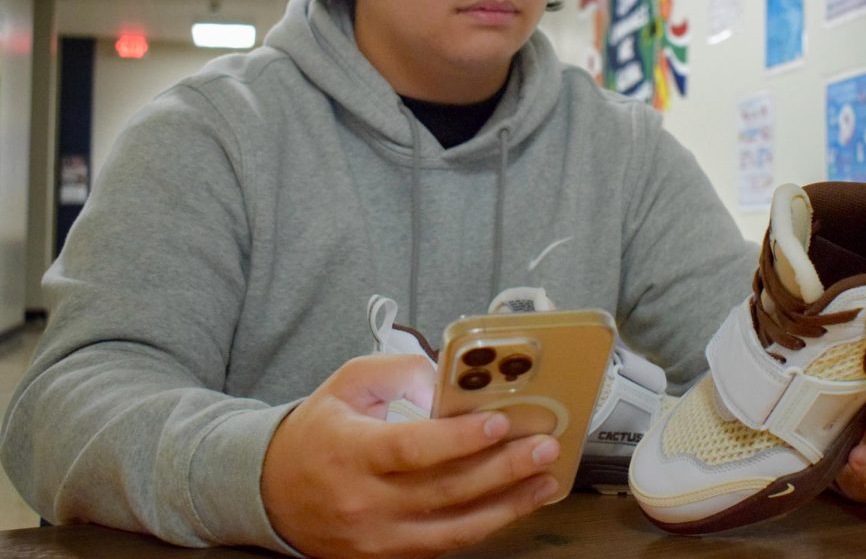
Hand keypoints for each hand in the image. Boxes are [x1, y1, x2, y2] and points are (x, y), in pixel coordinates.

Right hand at [261, 354, 560, 557]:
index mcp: (349, 452)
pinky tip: (515, 505)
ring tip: (546, 480)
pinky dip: (484, 525)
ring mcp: (376, 539)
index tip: (500, 421)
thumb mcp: (348, 384)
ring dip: (507, 505)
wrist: (271, 492)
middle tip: (544, 447)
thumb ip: (398, 372)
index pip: (411, 448)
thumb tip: (447, 384)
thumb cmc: (319, 430)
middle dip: (502, 468)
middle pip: (444, 490)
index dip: (459, 438)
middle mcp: (363, 502)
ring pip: (453, 529)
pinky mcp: (387, 557)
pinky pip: (445, 546)